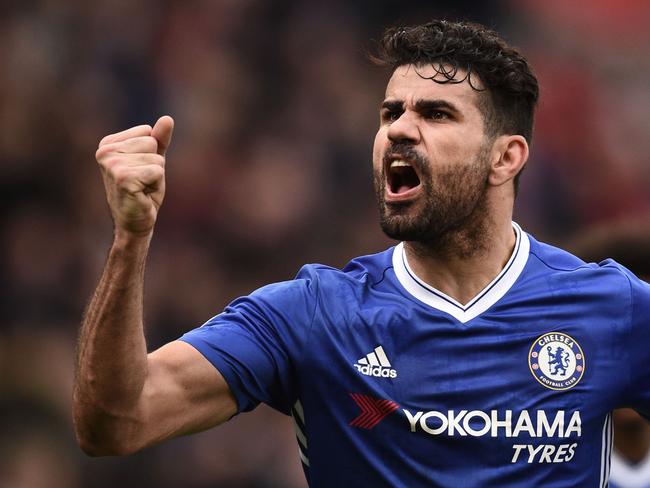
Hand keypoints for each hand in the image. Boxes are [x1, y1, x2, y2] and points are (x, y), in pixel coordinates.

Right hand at [95, 116, 173, 237]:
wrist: (135, 222)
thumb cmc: (143, 191)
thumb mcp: (152, 161)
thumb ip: (159, 140)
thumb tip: (167, 119)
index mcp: (108, 144)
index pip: (147, 131)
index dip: (151, 154)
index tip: (140, 171)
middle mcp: (105, 151)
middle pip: (152, 143)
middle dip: (155, 164)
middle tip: (142, 182)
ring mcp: (112, 165)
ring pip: (156, 158)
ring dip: (155, 176)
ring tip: (142, 188)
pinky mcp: (123, 178)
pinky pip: (157, 171)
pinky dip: (156, 185)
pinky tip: (143, 194)